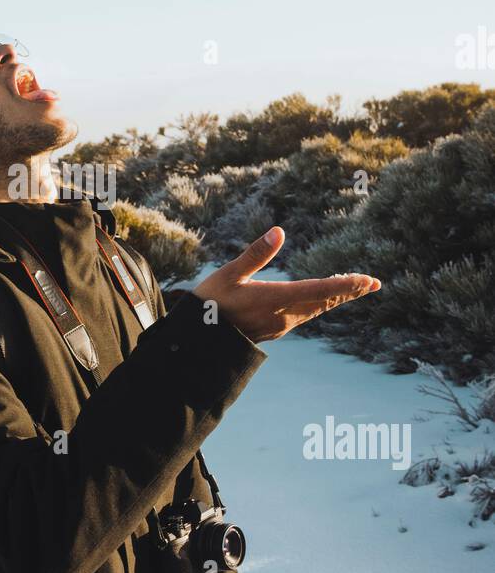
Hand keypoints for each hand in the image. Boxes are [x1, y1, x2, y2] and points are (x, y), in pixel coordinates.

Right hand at [191, 226, 380, 343]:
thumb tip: (280, 231)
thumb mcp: (229, 273)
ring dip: (337, 297)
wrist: (198, 341)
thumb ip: (256, 253)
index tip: (369, 281)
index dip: (346, 285)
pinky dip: (321, 303)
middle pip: (325, 302)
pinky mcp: (275, 328)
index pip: (319, 290)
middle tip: (375, 284)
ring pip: (317, 309)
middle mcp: (283, 316)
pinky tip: (324, 298)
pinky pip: (306, 314)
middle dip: (350, 292)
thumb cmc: (210, 303)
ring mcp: (280, 325)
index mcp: (275, 300)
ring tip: (356, 288)